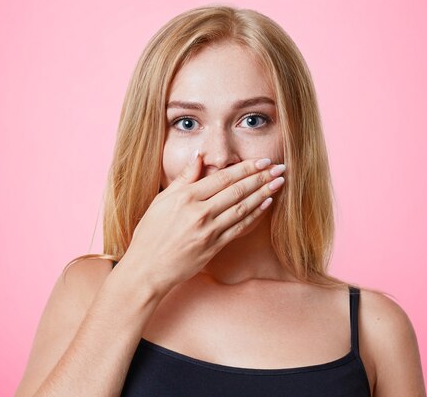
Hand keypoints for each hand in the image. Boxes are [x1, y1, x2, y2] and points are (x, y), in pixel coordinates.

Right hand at [120, 151, 285, 293]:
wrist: (147, 269)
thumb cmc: (150, 233)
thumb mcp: (162, 200)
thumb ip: (184, 178)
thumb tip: (200, 156)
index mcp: (186, 197)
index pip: (223, 177)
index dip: (246, 168)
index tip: (262, 160)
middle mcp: (200, 212)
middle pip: (237, 190)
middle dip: (261, 177)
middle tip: (279, 167)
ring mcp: (209, 231)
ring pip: (242, 208)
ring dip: (263, 193)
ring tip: (279, 183)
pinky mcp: (214, 247)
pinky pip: (239, 227)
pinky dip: (254, 215)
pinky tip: (265, 205)